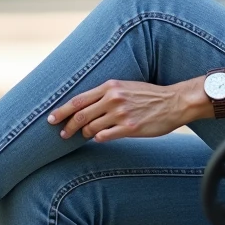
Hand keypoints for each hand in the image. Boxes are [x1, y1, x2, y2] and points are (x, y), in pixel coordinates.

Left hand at [47, 79, 198, 141]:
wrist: (174, 102)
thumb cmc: (149, 95)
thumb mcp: (126, 87)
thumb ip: (106, 94)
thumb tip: (86, 106)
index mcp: (110, 86)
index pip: (78, 100)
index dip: (62, 111)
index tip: (51, 118)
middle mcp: (113, 98)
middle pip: (81, 115)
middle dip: (67, 126)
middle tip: (62, 134)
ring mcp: (121, 114)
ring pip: (91, 128)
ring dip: (85, 134)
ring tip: (85, 136)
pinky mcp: (130, 128)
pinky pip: (105, 136)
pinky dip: (99, 138)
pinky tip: (101, 137)